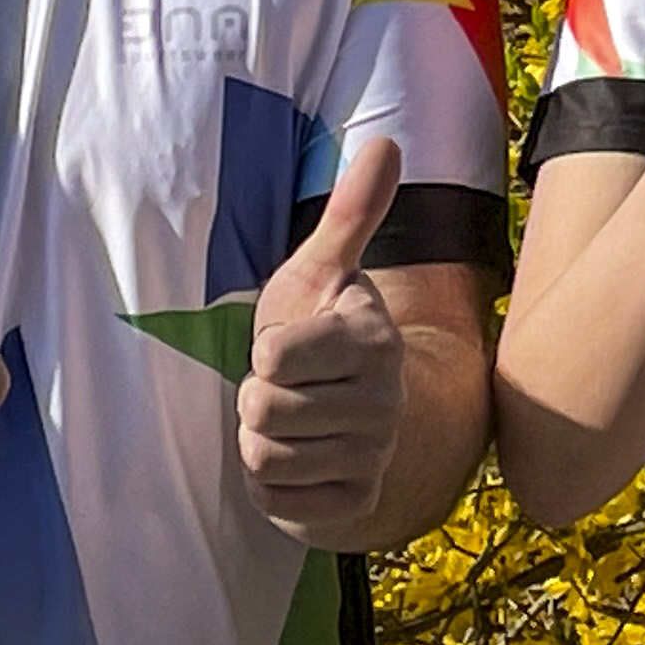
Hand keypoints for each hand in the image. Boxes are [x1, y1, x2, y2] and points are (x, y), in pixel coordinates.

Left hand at [242, 138, 407, 541]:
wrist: (351, 412)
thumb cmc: (320, 333)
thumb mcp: (322, 272)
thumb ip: (351, 213)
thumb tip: (386, 143)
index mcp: (374, 339)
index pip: (273, 356)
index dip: (264, 352)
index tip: (287, 346)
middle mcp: (385, 400)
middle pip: (263, 409)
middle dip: (258, 400)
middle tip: (286, 389)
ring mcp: (375, 455)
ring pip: (267, 456)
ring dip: (263, 442)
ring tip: (291, 423)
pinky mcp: (355, 502)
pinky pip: (279, 500)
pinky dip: (273, 486)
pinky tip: (297, 461)